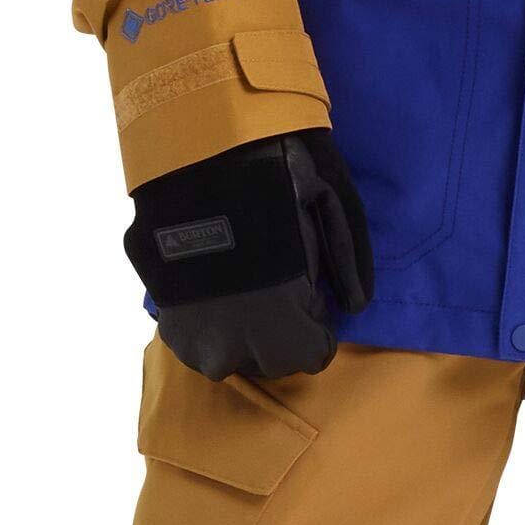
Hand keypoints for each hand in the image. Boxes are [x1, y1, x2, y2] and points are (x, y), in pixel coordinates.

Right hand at [124, 127, 374, 380]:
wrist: (193, 163)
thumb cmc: (271, 182)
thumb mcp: (326, 205)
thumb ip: (347, 262)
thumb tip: (356, 306)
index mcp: (283, 325)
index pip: (316, 356)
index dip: (317, 320)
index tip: (307, 290)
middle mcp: (238, 347)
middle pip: (275, 361)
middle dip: (284, 331)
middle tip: (277, 283)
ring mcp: (198, 342)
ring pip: (233, 357)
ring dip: (243, 332)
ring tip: (242, 282)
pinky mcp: (168, 328)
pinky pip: (198, 344)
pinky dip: (209, 323)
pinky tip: (213, 285)